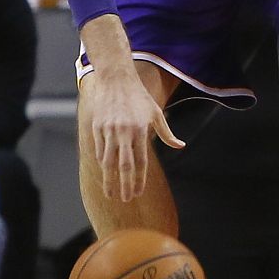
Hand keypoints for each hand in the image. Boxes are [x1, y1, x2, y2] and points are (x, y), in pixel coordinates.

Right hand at [81, 69, 183, 202]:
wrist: (116, 79)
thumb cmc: (139, 97)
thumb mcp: (156, 113)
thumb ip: (167, 133)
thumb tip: (180, 146)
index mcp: (140, 131)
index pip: (141, 162)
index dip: (139, 179)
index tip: (138, 193)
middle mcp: (124, 132)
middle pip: (123, 165)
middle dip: (124, 185)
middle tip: (125, 200)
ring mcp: (108, 130)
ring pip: (107, 161)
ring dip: (108, 179)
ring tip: (110, 193)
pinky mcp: (97, 127)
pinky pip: (99, 150)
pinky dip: (103, 162)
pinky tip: (105, 172)